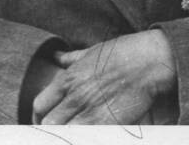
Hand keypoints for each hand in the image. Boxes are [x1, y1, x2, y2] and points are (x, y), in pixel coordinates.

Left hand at [32, 30, 176, 124]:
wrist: (150, 61)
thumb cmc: (124, 52)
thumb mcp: (92, 51)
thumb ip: (71, 57)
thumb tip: (56, 57)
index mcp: (68, 79)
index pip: (39, 105)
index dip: (39, 117)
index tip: (44, 122)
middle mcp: (74, 96)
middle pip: (48, 124)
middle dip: (49, 131)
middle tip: (57, 133)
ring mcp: (90, 112)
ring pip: (62, 135)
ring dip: (64, 136)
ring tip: (71, 135)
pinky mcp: (107, 124)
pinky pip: (84, 138)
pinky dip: (81, 138)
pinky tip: (85, 135)